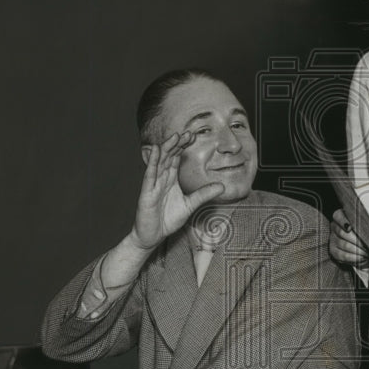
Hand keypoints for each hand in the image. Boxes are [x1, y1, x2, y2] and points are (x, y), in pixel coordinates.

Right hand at [129, 130, 224, 251]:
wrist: (153, 236)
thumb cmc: (168, 219)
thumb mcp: (191, 205)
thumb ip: (204, 194)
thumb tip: (222, 186)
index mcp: (171, 179)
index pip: (177, 158)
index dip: (183, 146)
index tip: (193, 136)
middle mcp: (161, 178)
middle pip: (169, 156)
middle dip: (177, 144)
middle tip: (187, 132)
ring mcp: (153, 184)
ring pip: (159, 161)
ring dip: (166, 148)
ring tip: (174, 136)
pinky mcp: (146, 192)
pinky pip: (149, 174)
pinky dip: (152, 161)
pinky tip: (157, 151)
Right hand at [329, 208, 368, 266]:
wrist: (362, 244)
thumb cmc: (364, 230)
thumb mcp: (364, 223)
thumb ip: (365, 222)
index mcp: (340, 216)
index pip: (338, 216)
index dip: (343, 222)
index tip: (350, 228)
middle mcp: (334, 227)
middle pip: (342, 233)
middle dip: (357, 240)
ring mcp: (332, 239)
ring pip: (344, 245)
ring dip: (358, 250)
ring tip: (368, 251)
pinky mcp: (334, 251)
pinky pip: (344, 255)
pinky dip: (355, 257)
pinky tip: (363, 256)